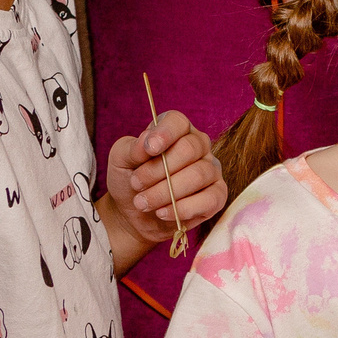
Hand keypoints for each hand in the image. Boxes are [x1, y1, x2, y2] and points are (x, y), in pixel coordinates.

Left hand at [107, 112, 227, 250]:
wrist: (132, 215)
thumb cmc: (129, 181)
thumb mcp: (120, 161)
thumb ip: (132, 148)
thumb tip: (148, 143)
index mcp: (176, 132)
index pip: (178, 122)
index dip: (166, 133)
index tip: (150, 149)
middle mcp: (198, 147)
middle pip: (189, 149)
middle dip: (158, 170)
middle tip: (136, 184)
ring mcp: (211, 171)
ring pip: (198, 175)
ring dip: (165, 192)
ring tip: (143, 202)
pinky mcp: (217, 196)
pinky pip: (209, 199)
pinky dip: (182, 209)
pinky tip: (162, 213)